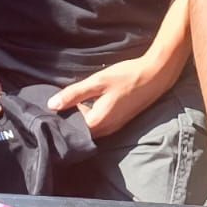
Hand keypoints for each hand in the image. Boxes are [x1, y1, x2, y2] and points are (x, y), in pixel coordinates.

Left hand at [47, 56, 173, 138]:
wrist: (156, 75)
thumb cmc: (126, 76)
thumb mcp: (98, 82)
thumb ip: (74, 94)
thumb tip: (51, 105)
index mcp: (97, 123)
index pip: (70, 125)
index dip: (61, 114)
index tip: (55, 100)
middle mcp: (105, 130)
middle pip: (80, 129)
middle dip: (70, 116)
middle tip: (63, 99)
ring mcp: (114, 127)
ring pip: (90, 126)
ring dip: (81, 115)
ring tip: (75, 99)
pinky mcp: (119, 122)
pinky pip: (99, 123)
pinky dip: (92, 114)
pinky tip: (91, 100)